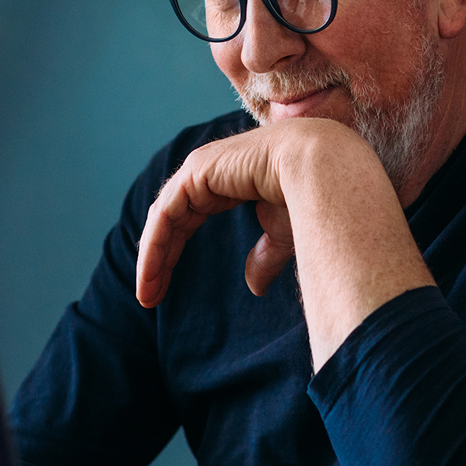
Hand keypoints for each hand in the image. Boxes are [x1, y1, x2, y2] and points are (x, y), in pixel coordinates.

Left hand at [136, 122, 304, 308]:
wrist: (319, 169)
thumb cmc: (310, 195)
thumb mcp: (282, 234)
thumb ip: (264, 257)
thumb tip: (254, 288)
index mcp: (227, 180)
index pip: (187, 218)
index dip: (173, 252)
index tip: (163, 288)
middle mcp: (208, 171)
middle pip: (170, 221)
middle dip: (158, 259)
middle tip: (149, 297)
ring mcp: (200, 168)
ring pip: (163, 219)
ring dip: (151, 258)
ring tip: (146, 295)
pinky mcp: (195, 172)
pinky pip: (165, 215)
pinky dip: (154, 246)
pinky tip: (150, 274)